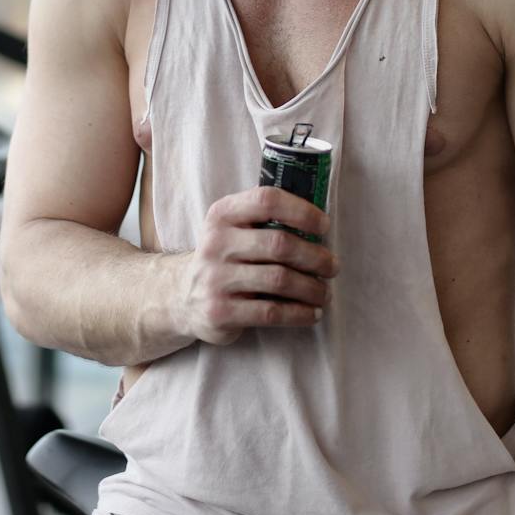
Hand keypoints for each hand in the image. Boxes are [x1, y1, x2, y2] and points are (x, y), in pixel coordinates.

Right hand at [173, 187, 336, 344]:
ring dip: (312, 288)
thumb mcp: (233, 227)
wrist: (182, 296)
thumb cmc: (225, 256)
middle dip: (315, 257)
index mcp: (223, 214)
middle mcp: (216, 243)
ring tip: (325, 292)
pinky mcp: (220, 312)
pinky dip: (299, 313)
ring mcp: (215, 278)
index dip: (302, 211)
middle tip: (332, 266)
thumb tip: (319, 221)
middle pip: (278, 244)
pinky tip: (312, 313)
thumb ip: (265, 217)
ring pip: (279, 280)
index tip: (324, 226)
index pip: (267, 200)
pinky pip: (271, 312)